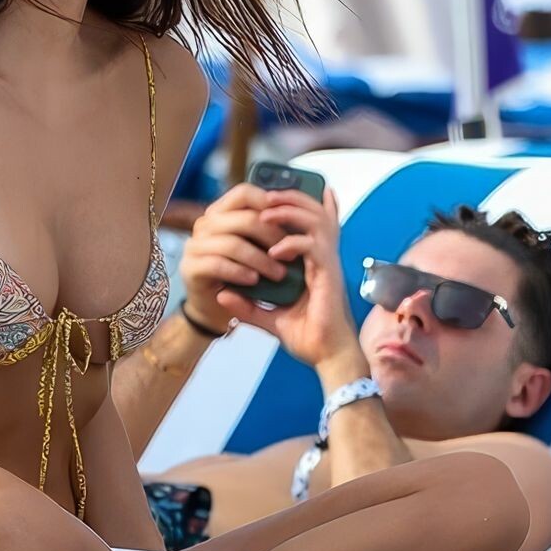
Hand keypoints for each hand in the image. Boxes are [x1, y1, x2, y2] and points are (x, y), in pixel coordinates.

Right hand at [180, 183, 291, 330]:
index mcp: (222, 212)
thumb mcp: (261, 246)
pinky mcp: (191, 267)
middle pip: (243, 218)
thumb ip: (281, 224)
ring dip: (260, 259)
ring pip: (232, 243)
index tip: (292, 219)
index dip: (270, 202)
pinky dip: (239, 272)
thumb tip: (326, 195)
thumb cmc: (243, 273)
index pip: (244, 193)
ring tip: (279, 274)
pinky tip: (254, 280)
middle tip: (293, 254)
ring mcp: (195, 245)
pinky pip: (217, 264)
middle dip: (273, 237)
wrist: (216, 308)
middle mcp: (205, 224)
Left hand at [213, 186, 360, 370]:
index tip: (275, 192)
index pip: (313, 223)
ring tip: (265, 215)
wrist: (327, 357)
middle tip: (266, 196)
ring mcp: (328, 265)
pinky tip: (274, 250)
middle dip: (291, 198)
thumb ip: (248, 305)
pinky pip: (313, 247)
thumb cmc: (307, 337)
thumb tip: (222, 294)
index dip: (301, 203)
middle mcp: (324, 259)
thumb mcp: (269, 318)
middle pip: (317, 212)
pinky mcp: (328, 276)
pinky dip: (293, 243)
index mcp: (314, 263)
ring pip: (317, 222)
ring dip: (290, 212)